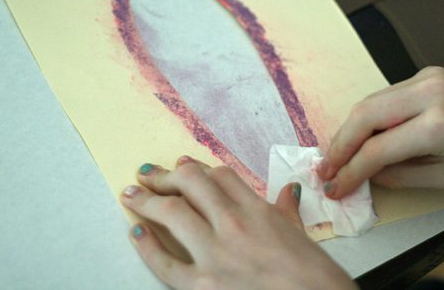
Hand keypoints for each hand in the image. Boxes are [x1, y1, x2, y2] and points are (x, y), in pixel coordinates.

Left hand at [121, 157, 356, 289]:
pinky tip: (137, 233)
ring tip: (132, 195)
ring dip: (147, 200)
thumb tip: (288, 191)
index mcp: (256, 208)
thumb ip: (287, 209)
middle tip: (148, 174)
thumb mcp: (298, 232)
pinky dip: (146, 246)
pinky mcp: (201, 285)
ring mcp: (215, 253)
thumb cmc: (312, 273)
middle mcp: (232, 223)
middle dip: (164, 176)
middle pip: (190, 184)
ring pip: (172, 212)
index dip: (195, 168)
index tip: (182, 166)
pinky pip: (165, 262)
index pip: (218, 175)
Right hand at [319, 67, 443, 198]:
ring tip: (340, 155)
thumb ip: (403, 176)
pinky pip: (388, 95)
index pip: (377, 149)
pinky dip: (371, 116)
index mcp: (439, 125)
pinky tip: (366, 135)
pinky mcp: (427, 73)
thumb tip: (368, 175)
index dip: (349, 171)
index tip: (334, 188)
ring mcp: (427, 77)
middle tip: (325, 168)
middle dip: (338, 144)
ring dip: (351, 129)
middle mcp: (429, 93)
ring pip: (371, 100)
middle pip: (363, 114)